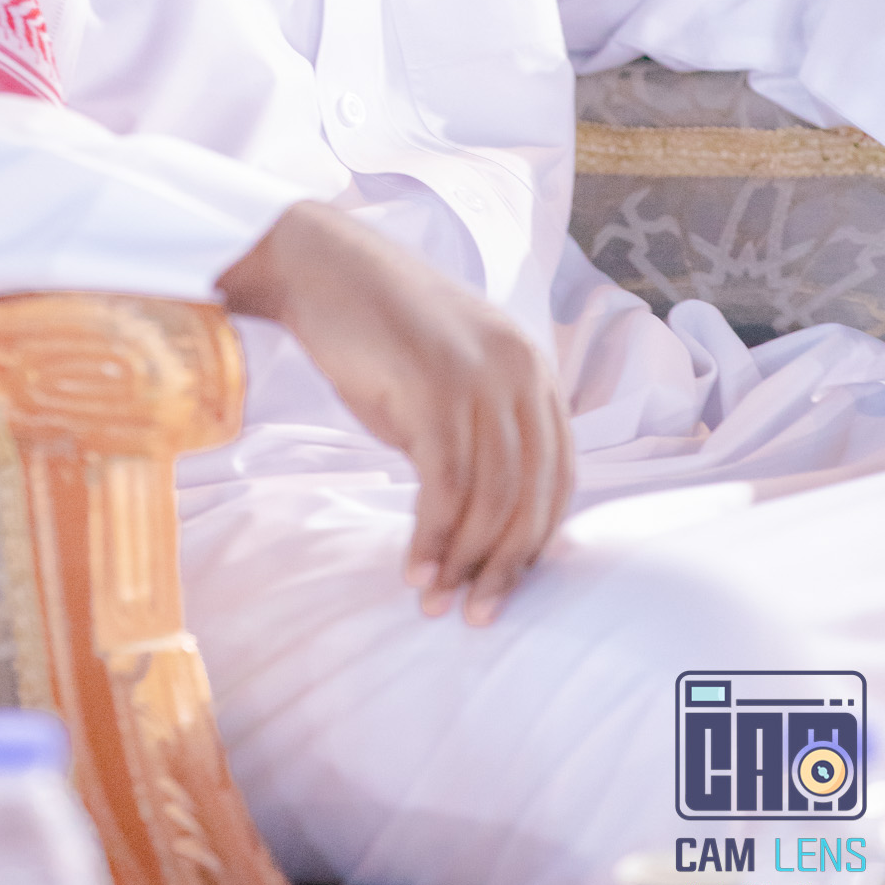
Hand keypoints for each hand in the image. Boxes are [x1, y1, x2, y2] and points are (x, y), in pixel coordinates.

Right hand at [217, 200, 573, 624]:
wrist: (324, 269)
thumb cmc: (380, 333)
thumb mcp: (451, 380)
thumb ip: (482, 434)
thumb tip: (490, 523)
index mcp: (535, 370)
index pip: (560, 476)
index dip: (537, 540)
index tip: (507, 585)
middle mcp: (522, 373)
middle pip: (533, 496)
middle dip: (504, 567)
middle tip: (476, 614)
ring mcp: (481, 380)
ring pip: (491, 500)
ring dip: (462, 561)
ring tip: (434, 598)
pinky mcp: (435, 390)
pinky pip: (445, 488)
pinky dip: (431, 539)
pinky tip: (413, 569)